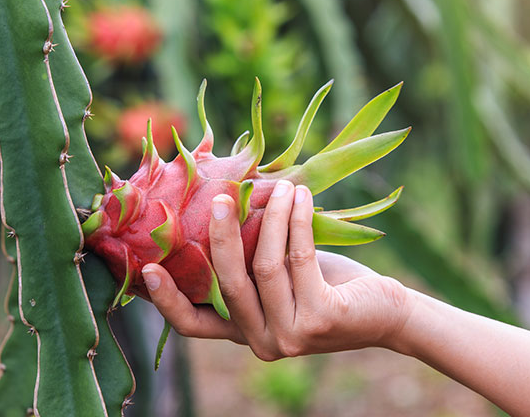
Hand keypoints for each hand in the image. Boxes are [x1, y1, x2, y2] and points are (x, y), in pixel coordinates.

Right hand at [141, 180, 412, 360]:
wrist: (383, 310)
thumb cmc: (326, 283)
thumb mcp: (282, 274)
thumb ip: (252, 258)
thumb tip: (223, 204)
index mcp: (246, 332)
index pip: (195, 325)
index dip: (167, 300)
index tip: (146, 269)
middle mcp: (263, 343)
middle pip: (228, 284)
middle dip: (221, 234)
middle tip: (222, 197)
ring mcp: (291, 337)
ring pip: (265, 264)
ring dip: (271, 216)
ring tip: (282, 186)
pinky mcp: (320, 320)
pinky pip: (299, 257)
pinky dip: (296, 220)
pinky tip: (301, 197)